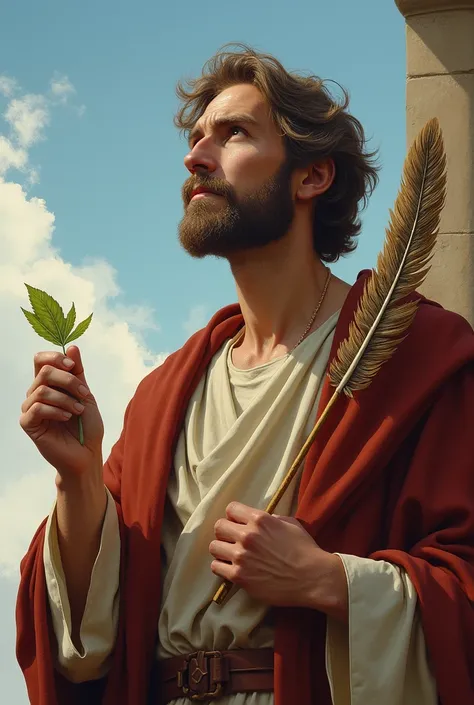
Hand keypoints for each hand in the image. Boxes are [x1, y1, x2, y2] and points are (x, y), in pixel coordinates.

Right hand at [20, 346, 103, 477]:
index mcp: (49, 384)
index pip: (41, 360)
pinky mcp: (28, 424)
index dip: (55, 357)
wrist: (87, 454)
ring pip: (41, 390)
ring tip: (78, 410)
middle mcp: (36, 394)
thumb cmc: (87, 426)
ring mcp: (30, 409)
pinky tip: (67, 418)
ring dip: (66, 399)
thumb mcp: (86, 394)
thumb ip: (78, 372)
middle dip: (68, 380)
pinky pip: (37, 408)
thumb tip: (72, 347)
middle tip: (84, 393)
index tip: (72, 366)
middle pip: (43, 372)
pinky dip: (56, 411)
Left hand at [210, 502, 347, 618]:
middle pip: (219, 526)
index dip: (234, 516)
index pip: (231, 508)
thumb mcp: (290, 523)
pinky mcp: (239, 576)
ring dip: (222, 550)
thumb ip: (271, 518)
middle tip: (233, 540)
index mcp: (259, 519)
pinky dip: (222, 567)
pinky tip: (232, 568)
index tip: (238, 523)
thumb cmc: (305, 549)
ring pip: (214, 547)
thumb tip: (259, 521)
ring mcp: (241, 556)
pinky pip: (216, 567)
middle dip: (225, 531)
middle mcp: (247, 535)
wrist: (313, 578)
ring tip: (231, 555)